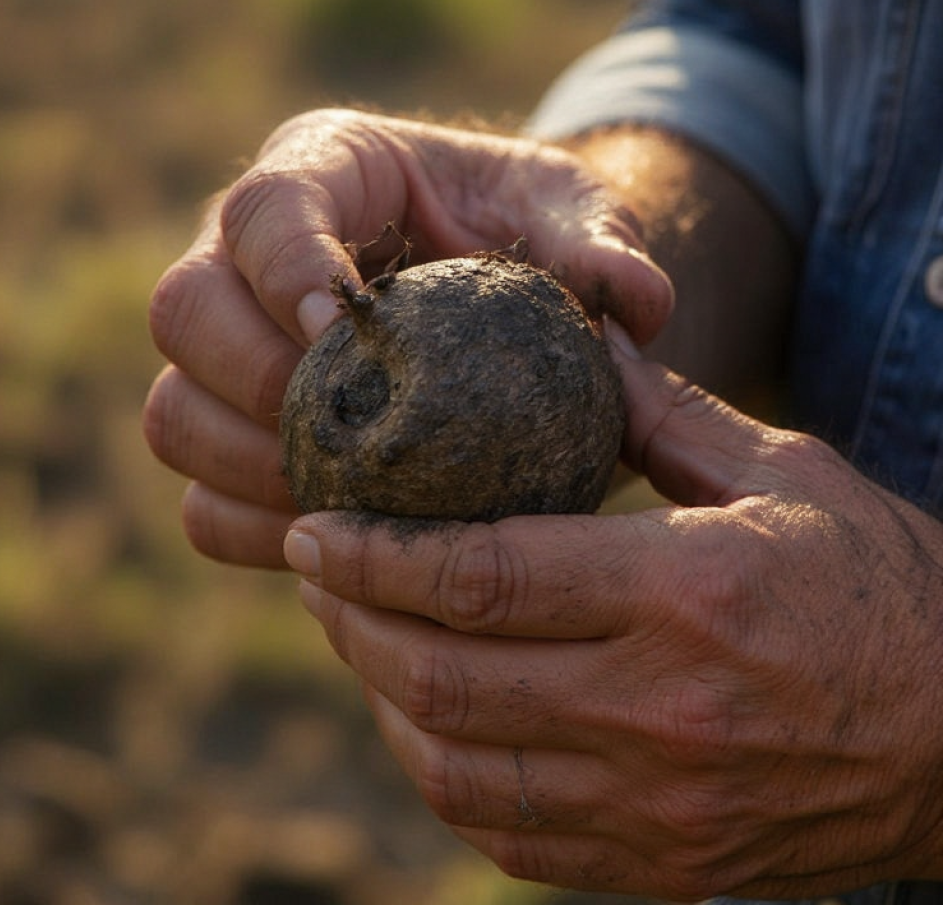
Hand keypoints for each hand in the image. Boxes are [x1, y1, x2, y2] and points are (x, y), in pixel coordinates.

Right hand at [143, 108, 672, 566]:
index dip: (285, 267)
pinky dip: (251, 530)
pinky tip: (333, 546)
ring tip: (338, 503)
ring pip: (175, 411)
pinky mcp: (236, 439)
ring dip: (244, 468)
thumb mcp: (577, 219)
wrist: (500, 303)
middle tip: (346, 431)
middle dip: (252, 379)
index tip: (343, 326)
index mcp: (319, 177)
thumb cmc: (531, 238)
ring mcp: (230, 354)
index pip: (263, 209)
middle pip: (185, 309)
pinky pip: (200, 500)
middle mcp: (246, 263)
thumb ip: (604, 247)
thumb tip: (635, 303)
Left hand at [286, 320, 942, 898]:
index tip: (314, 525)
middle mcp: (660, 709)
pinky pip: (508, 831)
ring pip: (456, 764)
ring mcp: (658, 803)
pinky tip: (423, 716)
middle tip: (314, 567)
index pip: (482, 578)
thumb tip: (581, 339)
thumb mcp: (784, 472)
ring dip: (380, 697)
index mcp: (687, 593)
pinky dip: (440, 770)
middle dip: (351, 619)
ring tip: (354, 634)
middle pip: (445, 674)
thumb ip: (665, 412)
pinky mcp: (662, 860)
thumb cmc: (877, 582)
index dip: (374, 554)